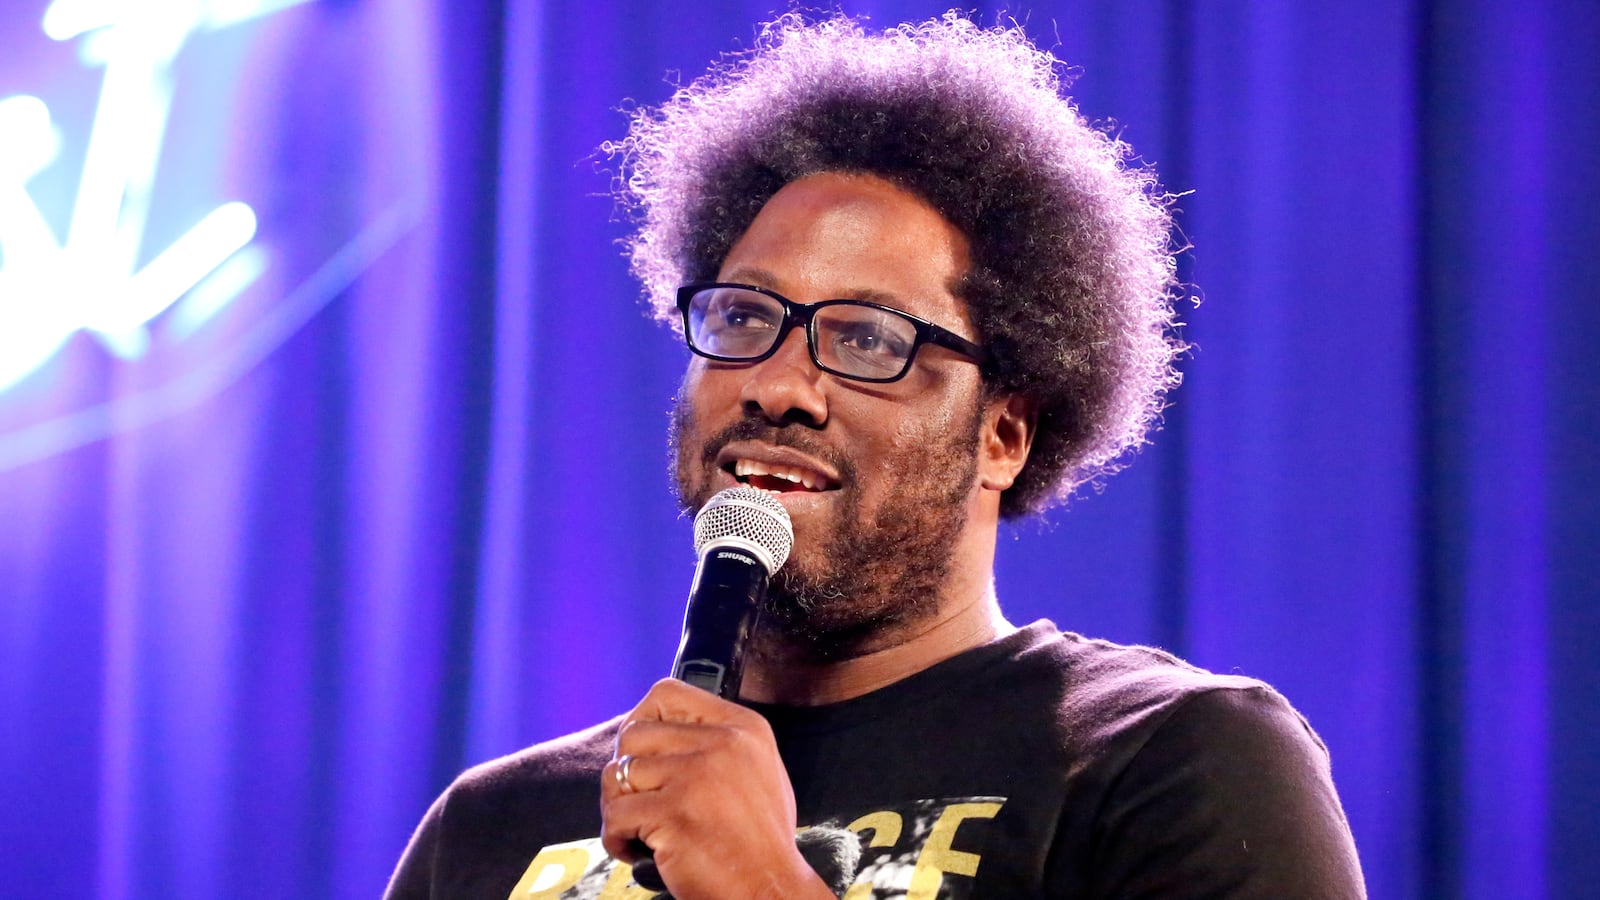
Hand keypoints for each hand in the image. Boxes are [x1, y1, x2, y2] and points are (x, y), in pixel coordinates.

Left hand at [600, 678, 834, 899]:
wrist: (770, 889)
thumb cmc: (759, 840)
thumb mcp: (758, 769)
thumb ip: (717, 742)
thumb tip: (660, 729)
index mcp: (743, 727)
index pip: (667, 693)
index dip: (642, 719)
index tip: (642, 751)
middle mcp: (721, 743)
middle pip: (633, 733)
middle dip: (624, 770)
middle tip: (637, 801)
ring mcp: (696, 777)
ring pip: (618, 774)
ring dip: (618, 807)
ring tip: (638, 830)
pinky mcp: (674, 813)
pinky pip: (616, 815)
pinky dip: (616, 838)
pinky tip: (636, 851)